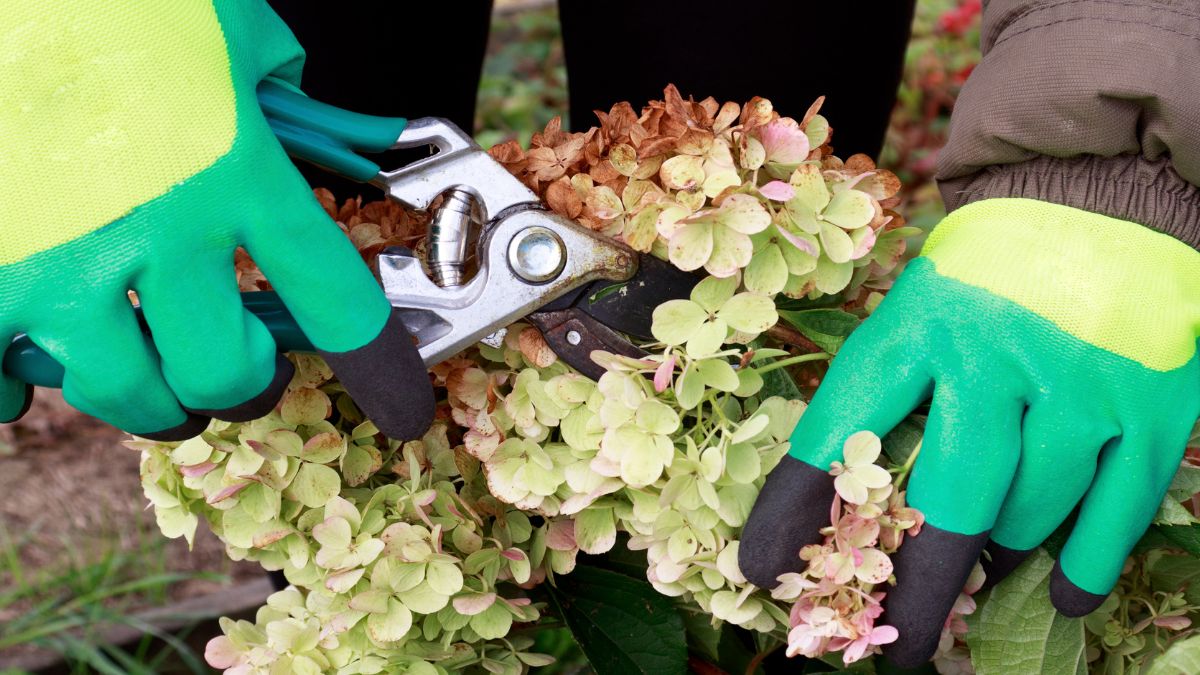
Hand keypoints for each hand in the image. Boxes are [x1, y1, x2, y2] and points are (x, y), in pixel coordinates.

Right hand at [0, 0, 432, 439]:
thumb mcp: (228, 21)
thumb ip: (272, 81)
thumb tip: (289, 103)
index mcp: (235, 168)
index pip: (330, 295)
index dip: (374, 359)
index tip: (394, 396)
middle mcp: (157, 228)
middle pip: (223, 370)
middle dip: (244, 382)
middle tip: (243, 370)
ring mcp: (60, 260)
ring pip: (126, 392)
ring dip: (153, 399)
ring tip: (157, 385)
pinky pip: (1, 379)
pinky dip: (19, 388)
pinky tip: (34, 370)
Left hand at [739, 198, 1199, 664]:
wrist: (1105, 192)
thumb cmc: (988, 262)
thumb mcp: (915, 300)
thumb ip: (889, 385)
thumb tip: (840, 493)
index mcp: (915, 327)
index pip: (838, 436)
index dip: (794, 512)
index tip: (764, 570)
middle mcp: (994, 359)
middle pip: (946, 503)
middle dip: (914, 587)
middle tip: (893, 644)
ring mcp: (1078, 386)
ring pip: (1029, 513)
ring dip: (1000, 553)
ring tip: (982, 572)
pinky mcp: (1150, 408)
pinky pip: (1115, 514)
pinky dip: (1086, 564)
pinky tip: (1060, 595)